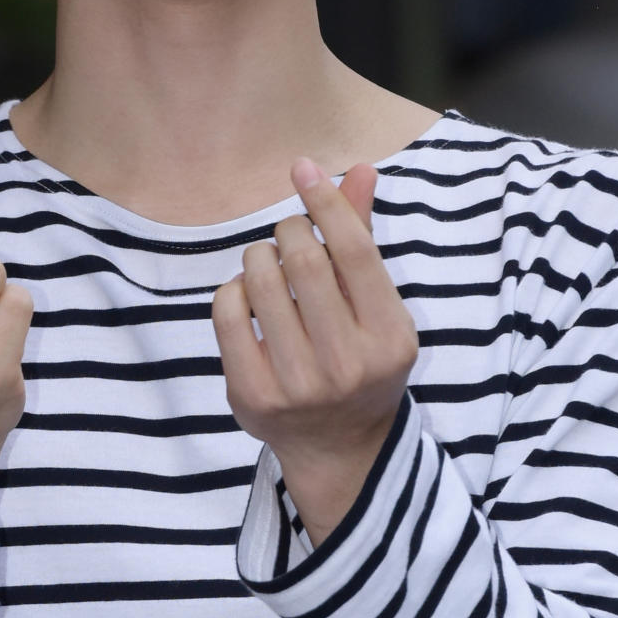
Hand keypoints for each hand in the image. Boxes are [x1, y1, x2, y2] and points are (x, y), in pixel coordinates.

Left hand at [212, 158, 416, 545]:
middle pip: (304, 261)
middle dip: (289, 230)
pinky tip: (247, 297)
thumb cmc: (361, 358)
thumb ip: (363, 238)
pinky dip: (233, 289)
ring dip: (259, 256)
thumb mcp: (377, 307)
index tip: (303, 170)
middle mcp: (348, 363)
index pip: (353, 250)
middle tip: (289, 234)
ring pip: (260, 281)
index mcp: (390, 336)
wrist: (340, 449)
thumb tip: (361, 168)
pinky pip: (226, 311)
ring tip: (269, 264)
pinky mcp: (252, 394)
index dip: (325, 200)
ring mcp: (298, 384)